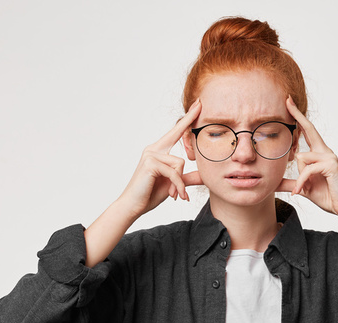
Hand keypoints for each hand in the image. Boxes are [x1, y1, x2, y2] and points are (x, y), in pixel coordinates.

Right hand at [118, 99, 203, 219]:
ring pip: (180, 163)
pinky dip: (177, 186)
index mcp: (158, 151)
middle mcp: (153, 149)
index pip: (176, 132)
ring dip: (180, 183)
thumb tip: (204, 176)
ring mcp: (150, 154)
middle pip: (178, 135)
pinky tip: (175, 195)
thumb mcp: (174, 184)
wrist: (133, 206)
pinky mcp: (150, 163)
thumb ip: (188, 178)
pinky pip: (174, 173)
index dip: (187, 118)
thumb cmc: (150, 194)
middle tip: (201, 102)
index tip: (198, 104)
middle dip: (189, 119)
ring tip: (175, 194)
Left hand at [277, 96, 337, 216]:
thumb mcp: (303, 188)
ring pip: (301, 158)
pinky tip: (300, 191)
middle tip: (286, 99)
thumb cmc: (327, 195)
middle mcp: (325, 151)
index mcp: (319, 153)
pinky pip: (306, 169)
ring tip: (303, 189)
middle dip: (297, 115)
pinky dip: (301, 182)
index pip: (307, 132)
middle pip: (309, 129)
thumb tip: (273, 183)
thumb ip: (289, 183)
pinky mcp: (330, 164)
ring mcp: (329, 156)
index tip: (289, 104)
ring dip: (299, 177)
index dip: (298, 118)